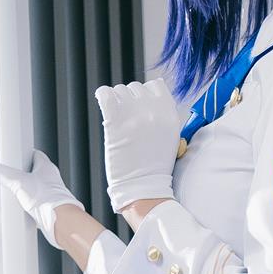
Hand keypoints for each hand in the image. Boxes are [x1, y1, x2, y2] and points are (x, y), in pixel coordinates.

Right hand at [0, 148, 81, 247]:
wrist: (58, 219)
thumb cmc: (45, 197)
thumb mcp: (19, 182)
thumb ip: (5, 174)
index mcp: (46, 167)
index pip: (36, 154)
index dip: (25, 154)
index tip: (16, 155)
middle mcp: (51, 178)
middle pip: (35, 172)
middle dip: (23, 173)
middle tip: (11, 175)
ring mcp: (51, 193)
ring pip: (36, 188)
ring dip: (26, 190)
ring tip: (14, 192)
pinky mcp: (49, 206)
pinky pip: (37, 202)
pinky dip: (29, 204)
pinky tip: (21, 208)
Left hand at [94, 77, 182, 214]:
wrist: (143, 188)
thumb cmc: (154, 168)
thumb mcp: (169, 138)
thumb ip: (162, 116)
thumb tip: (148, 100)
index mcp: (169, 114)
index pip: (155, 85)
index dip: (145, 95)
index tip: (139, 107)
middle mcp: (154, 110)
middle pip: (136, 87)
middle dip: (129, 100)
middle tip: (126, 118)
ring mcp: (135, 114)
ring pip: (120, 90)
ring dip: (117, 101)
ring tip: (117, 119)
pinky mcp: (116, 120)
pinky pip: (105, 94)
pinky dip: (102, 96)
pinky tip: (105, 105)